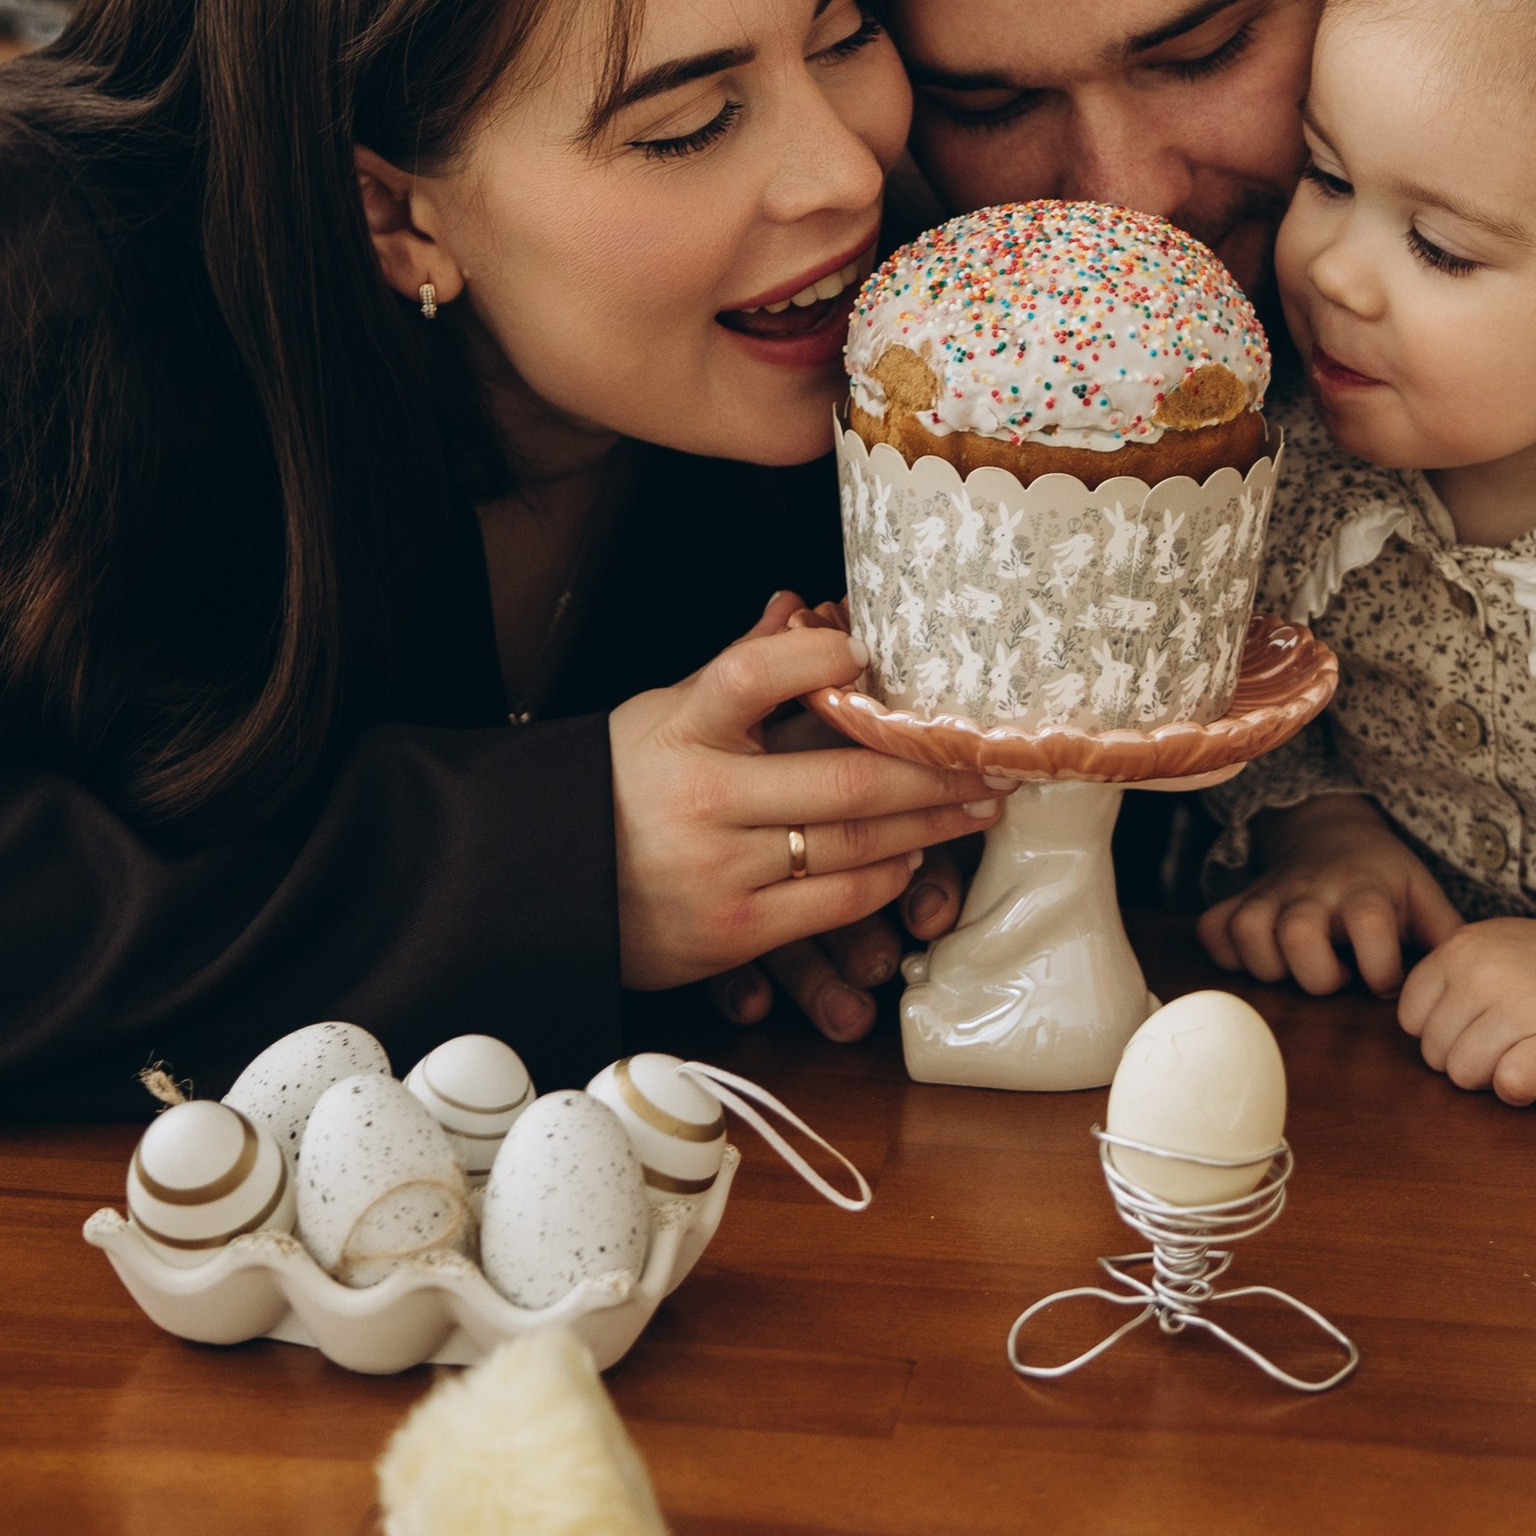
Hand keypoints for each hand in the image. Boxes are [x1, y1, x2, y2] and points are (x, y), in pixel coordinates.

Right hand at [609, 594, 1002, 995]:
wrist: (543, 883)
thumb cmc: (621, 785)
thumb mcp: (665, 713)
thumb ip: (738, 666)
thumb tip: (800, 604)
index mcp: (682, 726)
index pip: (756, 673)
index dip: (822, 656)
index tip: (873, 646)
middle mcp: (704, 795)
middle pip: (845, 776)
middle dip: (934, 768)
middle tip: (993, 754)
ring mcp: (720, 868)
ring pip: (854, 842)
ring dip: (930, 823)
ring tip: (977, 804)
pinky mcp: (732, 930)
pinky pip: (834, 901)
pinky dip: (885, 877)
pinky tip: (914, 856)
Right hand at [1197, 795, 1460, 995]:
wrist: (1329, 829)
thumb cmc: (1382, 876)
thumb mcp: (1422, 894)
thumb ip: (1446, 936)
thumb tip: (1480, 980)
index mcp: (1365, 889)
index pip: (1370, 926)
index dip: (1381, 969)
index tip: (1386, 981)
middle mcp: (1313, 890)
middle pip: (1298, 935)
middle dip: (1317, 975)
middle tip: (1335, 977)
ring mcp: (1271, 895)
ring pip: (1249, 934)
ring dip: (1270, 966)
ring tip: (1298, 968)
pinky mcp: (1240, 900)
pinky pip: (1215, 931)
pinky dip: (1227, 953)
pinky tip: (1258, 957)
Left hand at [1396, 911, 1535, 1102]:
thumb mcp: (1495, 945)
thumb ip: (1451, 976)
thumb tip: (1416, 1029)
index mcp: (1463, 948)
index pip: (1411, 1017)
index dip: (1439, 1032)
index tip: (1474, 1026)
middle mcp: (1486, 972)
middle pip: (1436, 1054)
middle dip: (1465, 1059)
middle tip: (1506, 1042)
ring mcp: (1523, 1006)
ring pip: (1465, 1076)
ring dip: (1491, 1078)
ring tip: (1524, 1052)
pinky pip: (1509, 1086)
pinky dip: (1521, 1089)